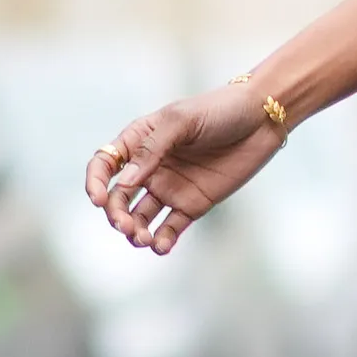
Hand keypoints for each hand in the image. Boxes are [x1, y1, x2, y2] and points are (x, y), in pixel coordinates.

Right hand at [84, 85, 281, 254]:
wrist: (261, 119)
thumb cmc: (220, 109)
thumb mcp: (182, 120)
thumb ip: (152, 149)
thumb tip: (124, 182)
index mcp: (139, 141)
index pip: (104, 164)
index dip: (95, 183)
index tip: (98, 200)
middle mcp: (149, 168)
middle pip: (119, 198)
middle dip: (116, 215)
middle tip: (126, 227)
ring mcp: (170, 188)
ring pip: (141, 217)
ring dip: (136, 232)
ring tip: (144, 239)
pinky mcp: (192, 205)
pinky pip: (170, 228)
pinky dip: (162, 241)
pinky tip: (161, 246)